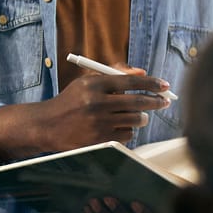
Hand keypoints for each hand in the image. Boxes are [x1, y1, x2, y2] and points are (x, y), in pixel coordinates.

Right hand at [42, 66, 172, 151]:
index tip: (165, 85)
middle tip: (164, 101)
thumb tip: (142, 73)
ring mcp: (98, 123)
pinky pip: (127, 134)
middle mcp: (96, 103)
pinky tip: (118, 127)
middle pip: (138, 102)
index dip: (151, 83)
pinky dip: (128, 130)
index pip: (130, 81)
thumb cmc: (73, 101)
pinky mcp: (100, 139)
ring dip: (142, 117)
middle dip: (156, 101)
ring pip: (135, 119)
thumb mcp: (88, 82)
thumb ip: (115, 74)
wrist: (48, 125)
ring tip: (138, 115)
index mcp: (94, 84)